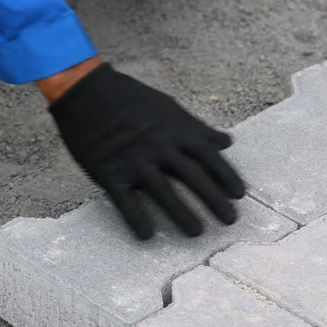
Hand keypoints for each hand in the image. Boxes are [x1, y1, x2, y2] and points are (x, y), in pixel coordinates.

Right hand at [48, 63, 245, 238]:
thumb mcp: (168, 108)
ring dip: (182, 214)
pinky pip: (125, 201)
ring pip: (164, 192)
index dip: (226, 176)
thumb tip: (226, 142)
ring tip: (196, 232)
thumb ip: (196, 128)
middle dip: (214, 200)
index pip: (209, 156)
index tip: (239, 195)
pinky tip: (147, 235)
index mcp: (176, 130)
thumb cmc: (131, 99)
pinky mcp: (110, 172)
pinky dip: (136, 219)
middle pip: (193, 177)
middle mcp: (160, 147)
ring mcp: (135, 160)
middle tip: (230, 221)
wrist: (87, 91)